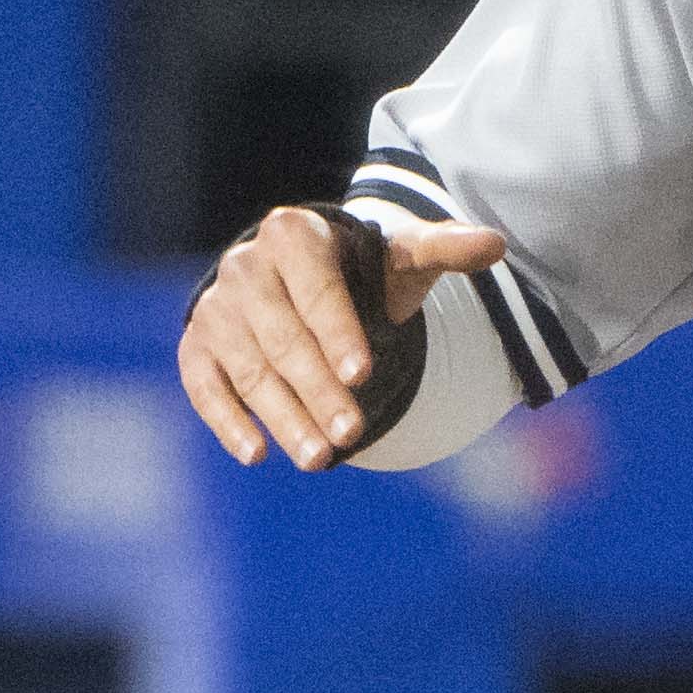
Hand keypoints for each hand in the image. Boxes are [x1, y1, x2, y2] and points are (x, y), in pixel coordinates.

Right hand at [182, 203, 494, 467]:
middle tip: (352, 433)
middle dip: (318, 389)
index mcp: (294, 234)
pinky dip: (226, 421)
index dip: (338, 330)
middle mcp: (245, 266)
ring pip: (250, 368)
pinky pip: (204, 386)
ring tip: (320, 458)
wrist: (295, 281)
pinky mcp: (197, 346)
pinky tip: (256, 454)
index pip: (317, 288)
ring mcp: (216, 308)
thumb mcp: (401, 257)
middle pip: (283, 337)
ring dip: (284, 417)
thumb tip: (495, 245)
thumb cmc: (359, 272)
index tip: (363, 373)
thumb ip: (443, 250)